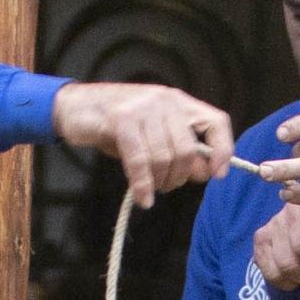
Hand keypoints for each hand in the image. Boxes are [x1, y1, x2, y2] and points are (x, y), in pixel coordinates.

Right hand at [52, 81, 233, 208]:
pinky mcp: (121, 119)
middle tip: (164, 186)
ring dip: (158, 182)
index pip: (216, 122)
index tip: (217, 175)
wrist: (76, 108)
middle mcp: (165, 100)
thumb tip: (205, 172)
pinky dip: (143, 185)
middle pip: (187, 150)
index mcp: (179, 103)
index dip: (223, 151)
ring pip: (164, 158)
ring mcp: (143, 107)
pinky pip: (141, 160)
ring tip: (149, 188)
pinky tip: (142, 198)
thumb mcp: (153, 136)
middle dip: (178, 178)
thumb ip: (179, 150)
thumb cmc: (117, 126)